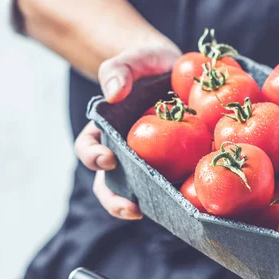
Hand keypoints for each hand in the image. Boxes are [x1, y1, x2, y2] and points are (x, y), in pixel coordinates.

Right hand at [74, 47, 181, 218]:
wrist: (176, 72)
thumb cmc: (147, 66)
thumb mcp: (132, 61)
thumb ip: (119, 70)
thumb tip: (114, 94)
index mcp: (105, 131)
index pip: (89, 149)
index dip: (93, 157)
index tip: (108, 159)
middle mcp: (123, 153)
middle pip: (109, 185)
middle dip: (115, 201)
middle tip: (132, 208)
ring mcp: (148, 164)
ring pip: (140, 194)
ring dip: (147, 208)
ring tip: (160, 217)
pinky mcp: (173, 168)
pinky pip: (171, 186)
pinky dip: (177, 197)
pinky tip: (190, 205)